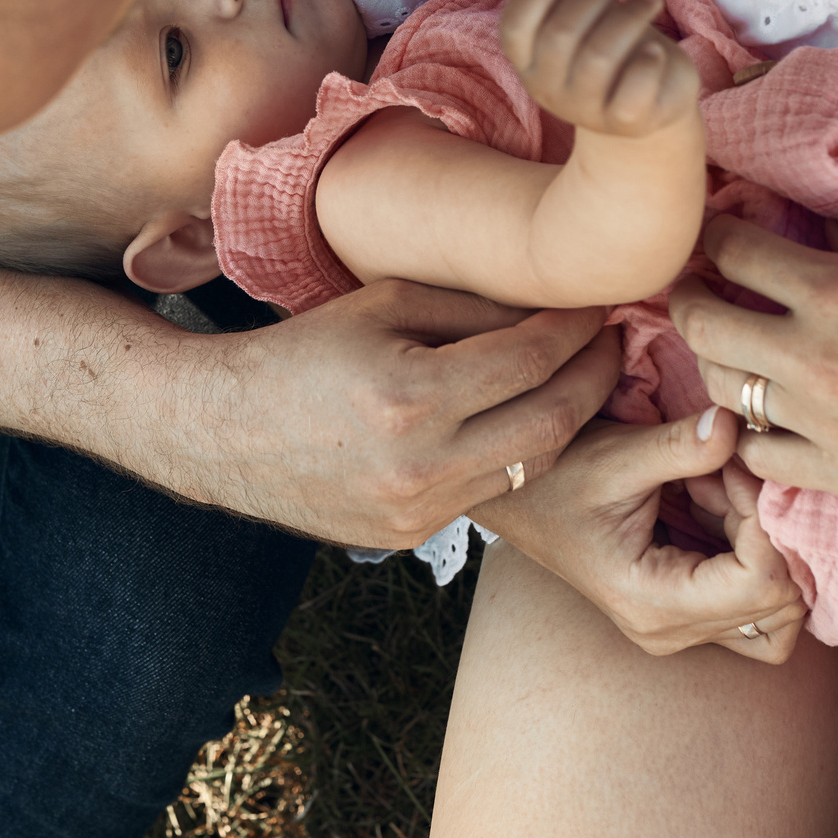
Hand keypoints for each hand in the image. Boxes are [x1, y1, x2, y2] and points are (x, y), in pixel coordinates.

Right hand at [173, 279, 623, 549]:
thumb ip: (472, 305)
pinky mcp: (409, 536)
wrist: (221, 432)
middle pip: (553, 423)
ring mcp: (417, 510)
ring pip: (530, 465)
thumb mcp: (383, 302)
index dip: (579, 326)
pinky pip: (487, 491)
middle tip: (616, 342)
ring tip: (583, 379)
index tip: (601, 301)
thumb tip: (553, 303)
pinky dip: (515, 452)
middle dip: (597, 378)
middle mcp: (420, 463)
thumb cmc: (302, 351)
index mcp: (412, 394)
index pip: (532, 357)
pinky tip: (524, 419)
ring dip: (567, 421)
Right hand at [478, 409, 805, 661]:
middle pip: (780, 603)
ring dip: (766, 544)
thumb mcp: (615, 457)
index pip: (760, 583)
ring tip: (722, 491)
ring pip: (778, 611)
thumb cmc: (557, 479)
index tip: (734, 466)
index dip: (764, 520)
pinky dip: (756, 551)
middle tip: (728, 474)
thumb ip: (681, 446)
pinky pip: (756, 599)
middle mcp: (673, 630)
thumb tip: (737, 425)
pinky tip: (718, 502)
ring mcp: (683, 627)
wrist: (521, 501)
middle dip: (768, 529)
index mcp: (654, 603)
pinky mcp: (690, 612)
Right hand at [499, 0, 699, 138]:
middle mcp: (548, 89)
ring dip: (630, 15)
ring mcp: (585, 110)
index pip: (514, 28)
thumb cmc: (606, 47)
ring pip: (599, 56)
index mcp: (528, 61)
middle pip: (561, 33)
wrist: (646, 105)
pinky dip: (647, 64)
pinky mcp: (625, 121)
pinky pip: (632, 90)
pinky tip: (657, 50)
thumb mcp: (574, 20)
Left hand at [669, 219, 837, 523]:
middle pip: (702, 321)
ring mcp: (823, 428)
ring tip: (734, 346)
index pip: (735, 250)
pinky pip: (756, 458)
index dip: (716, 232)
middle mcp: (816, 361)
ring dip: (718, 361)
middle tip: (698, 285)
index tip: (718, 230)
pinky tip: (768, 415)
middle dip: (688, 294)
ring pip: (721, 390)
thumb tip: (806, 228)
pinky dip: (751, 434)